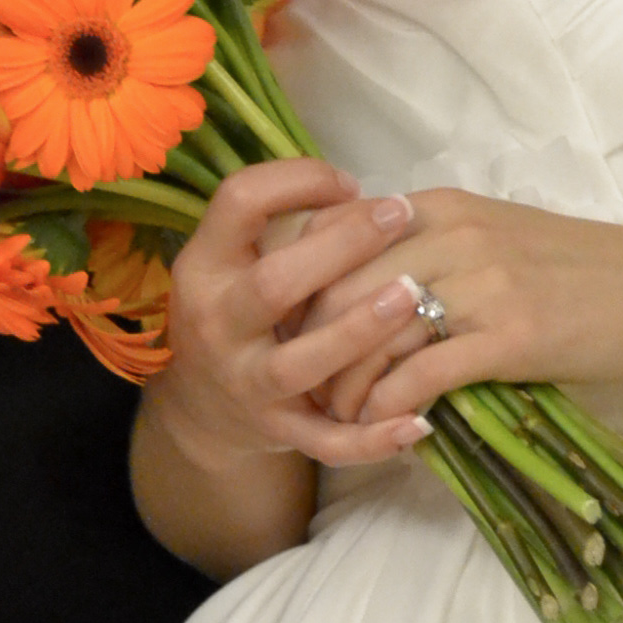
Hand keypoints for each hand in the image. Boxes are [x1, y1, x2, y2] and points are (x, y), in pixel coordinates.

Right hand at [149, 159, 433, 480]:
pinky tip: (420, 420)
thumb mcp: (235, 262)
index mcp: (205, 266)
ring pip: (300, 364)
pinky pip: (327, 441)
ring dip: (357, 331)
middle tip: (402, 216)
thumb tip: (362, 195)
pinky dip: (372, 439)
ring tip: (412, 294)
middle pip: (274, 283)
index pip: (238, 202)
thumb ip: (283, 228)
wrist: (203, 407)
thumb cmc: (239, 310)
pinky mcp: (278, 430)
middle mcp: (217, 324)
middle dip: (342, 247)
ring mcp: (246, 382)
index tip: (349, 183)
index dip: (296, 181)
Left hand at [300, 186, 622, 418]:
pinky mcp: (509, 336)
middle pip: (337, 287)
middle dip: (307, 345)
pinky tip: (386, 428)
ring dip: (342, 386)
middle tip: (300, 388)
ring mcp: (481, 284)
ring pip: (371, 334)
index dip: (299, 288)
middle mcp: (452, 236)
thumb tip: (364, 289)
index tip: (290, 332)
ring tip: (335, 419)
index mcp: (442, 207)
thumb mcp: (495, 237)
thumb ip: (432, 250)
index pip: (334, 236)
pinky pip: (420, 373)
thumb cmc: (581, 272)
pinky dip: (390, 406)